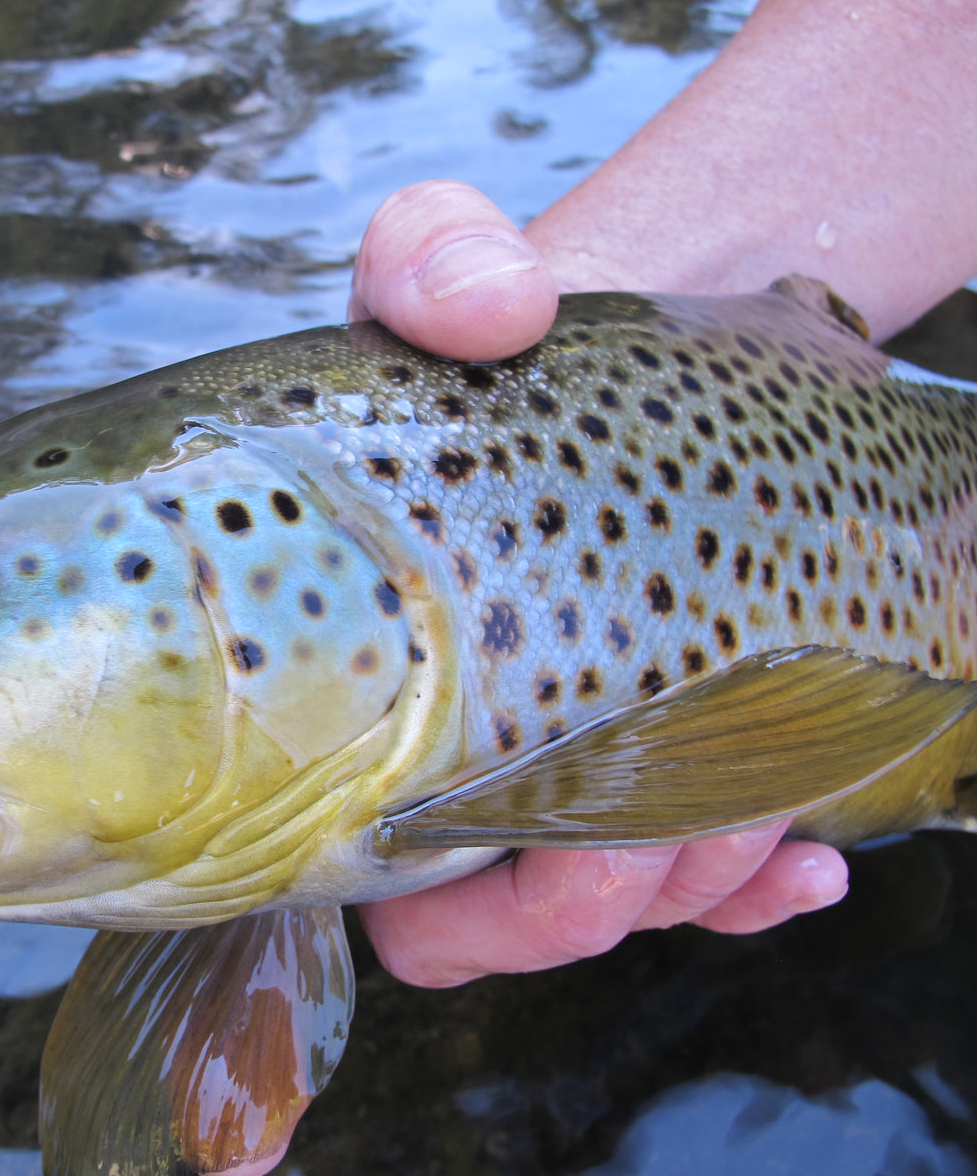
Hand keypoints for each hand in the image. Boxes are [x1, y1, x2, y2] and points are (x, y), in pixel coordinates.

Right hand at [350, 181, 849, 988]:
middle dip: (584, 907)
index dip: (450, 896)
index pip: (365, 862)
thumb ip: (431, 259)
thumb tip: (492, 309)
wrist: (615, 328)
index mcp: (362, 673)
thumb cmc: (502, 323)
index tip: (540, 847)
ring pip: (610, 906)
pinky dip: (758, 886)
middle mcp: (445, 742)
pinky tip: (814, 850)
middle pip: (488, 916)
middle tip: (661, 834)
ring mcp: (557, 757)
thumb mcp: (443, 264)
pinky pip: (702, 879)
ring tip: (759, 805)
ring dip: (688, 883)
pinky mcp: (662, 752)